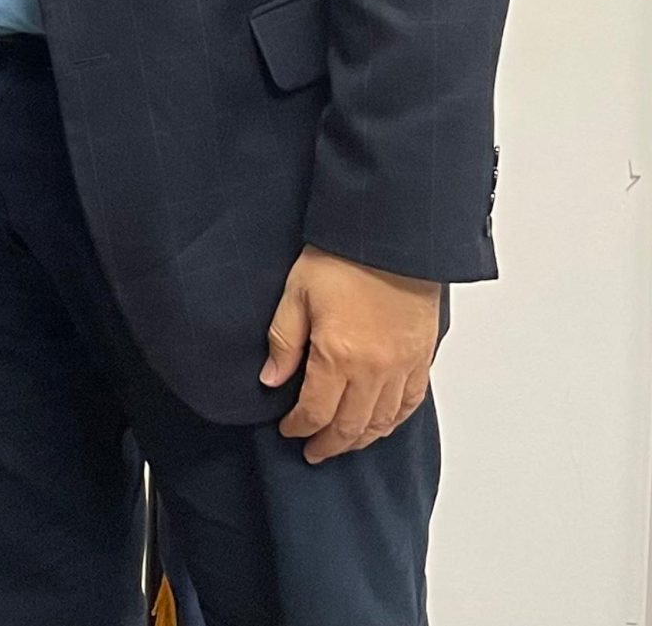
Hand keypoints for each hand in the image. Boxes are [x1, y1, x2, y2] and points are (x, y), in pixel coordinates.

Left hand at [260, 244, 440, 462]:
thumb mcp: (296, 294)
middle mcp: (374, 370)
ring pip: (382, 421)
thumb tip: (271, 381)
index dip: (300, 426)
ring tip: (342, 445)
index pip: (316, 410)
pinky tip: (381, 426)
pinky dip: (393, 422)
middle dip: (329, 443)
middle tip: (313, 452)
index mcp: (338, 355)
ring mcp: (402, 368)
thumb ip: (284, 342)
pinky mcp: (422, 360)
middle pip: (351, 425)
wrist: (389, 240)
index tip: (288, 431)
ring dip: (361, 439)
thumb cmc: (340, 260)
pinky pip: (410, 404)